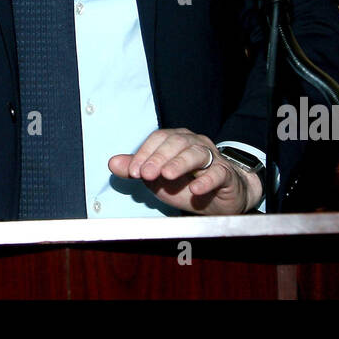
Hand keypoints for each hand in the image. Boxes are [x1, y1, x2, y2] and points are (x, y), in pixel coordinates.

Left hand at [108, 128, 262, 215]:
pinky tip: (196, 188)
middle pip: (176, 142)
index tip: (133, 171)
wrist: (219, 200)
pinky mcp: (226, 174)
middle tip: (147, 174)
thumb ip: (136, 170)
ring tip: (167, 175)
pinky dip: (206, 180)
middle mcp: (194, 144)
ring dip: (180, 163)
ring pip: (196, 153)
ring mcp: (212, 157)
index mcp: (176, 141)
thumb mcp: (157, 180)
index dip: (145, 153)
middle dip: (159, 158)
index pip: (158, 139)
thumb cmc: (185, 185)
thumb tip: (112, 163)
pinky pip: (218, 173)